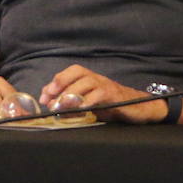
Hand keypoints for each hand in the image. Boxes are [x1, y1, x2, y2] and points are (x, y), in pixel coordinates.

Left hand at [39, 65, 163, 123]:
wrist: (137, 107)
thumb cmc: (109, 105)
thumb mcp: (87, 102)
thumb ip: (69, 100)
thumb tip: (48, 100)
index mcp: (88, 77)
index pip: (69, 72)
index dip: (55, 82)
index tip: (45, 97)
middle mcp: (96, 77)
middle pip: (76, 74)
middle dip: (60, 87)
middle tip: (51, 103)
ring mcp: (105, 85)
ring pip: (86, 83)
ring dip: (71, 95)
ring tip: (61, 108)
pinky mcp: (114, 95)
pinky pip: (99, 95)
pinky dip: (88, 101)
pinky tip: (80, 109)